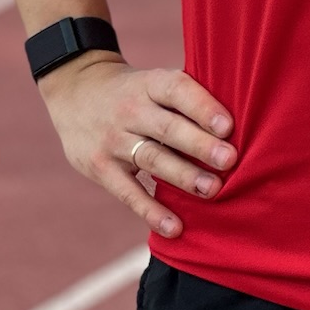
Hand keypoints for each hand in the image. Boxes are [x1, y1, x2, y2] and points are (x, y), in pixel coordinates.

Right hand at [38, 56, 236, 239]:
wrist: (75, 91)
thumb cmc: (134, 92)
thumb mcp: (152, 81)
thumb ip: (185, 99)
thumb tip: (235, 126)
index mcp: (149, 84)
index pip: (176, 90)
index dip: (202, 106)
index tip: (228, 125)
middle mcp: (130, 110)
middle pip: (168, 128)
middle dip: (199, 145)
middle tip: (229, 160)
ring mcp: (113, 140)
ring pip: (152, 159)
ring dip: (183, 176)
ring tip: (212, 190)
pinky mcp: (100, 167)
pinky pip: (128, 192)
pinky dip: (151, 211)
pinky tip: (175, 227)